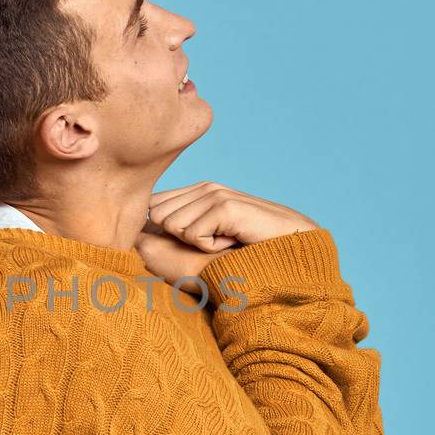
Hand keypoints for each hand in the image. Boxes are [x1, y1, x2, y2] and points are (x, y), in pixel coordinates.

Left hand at [136, 182, 319, 280]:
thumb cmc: (250, 244)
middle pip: (159, 217)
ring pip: (174, 226)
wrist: (290, 244)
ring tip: (224, 241)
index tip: (196, 239)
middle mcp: (205, 187)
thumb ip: (186, 224)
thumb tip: (145, 232)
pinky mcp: (224, 206)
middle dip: (181, 238)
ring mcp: (215, 194)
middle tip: (213, 240)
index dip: (164, 228)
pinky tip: (232, 241)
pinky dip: (210, 247)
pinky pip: (192, 235)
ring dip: (198, 243)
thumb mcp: (213, 231)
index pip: (154, 205)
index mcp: (199, 190)